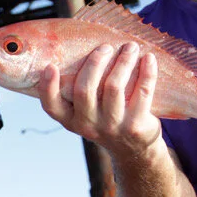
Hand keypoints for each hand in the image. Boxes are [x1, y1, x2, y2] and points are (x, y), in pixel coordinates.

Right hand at [38, 42, 163, 161]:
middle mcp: (88, 125)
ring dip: (123, 62)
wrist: (133, 149)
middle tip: (106, 47)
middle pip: (85, 89)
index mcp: (71, 120)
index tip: (51, 66)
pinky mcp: (136, 126)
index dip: (48, 87)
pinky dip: (147, 72)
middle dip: (95, 62)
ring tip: (130, 47)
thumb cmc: (106, 119)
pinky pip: (142, 92)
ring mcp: (112, 127)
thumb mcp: (87, 113)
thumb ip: (79, 91)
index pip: (52, 106)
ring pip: (114, 87)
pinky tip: (148, 58)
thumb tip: (79, 49)